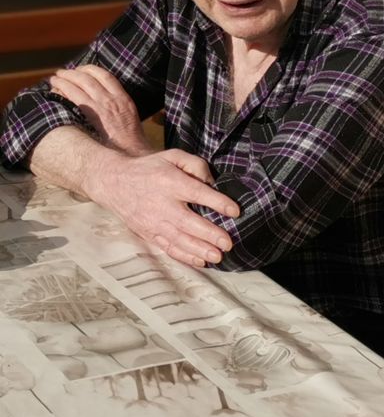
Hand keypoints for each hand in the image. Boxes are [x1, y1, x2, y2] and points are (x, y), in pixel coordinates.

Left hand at [50, 65, 150, 155]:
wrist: (132, 156)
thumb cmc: (130, 143)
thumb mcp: (129, 119)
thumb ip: (118, 108)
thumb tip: (103, 103)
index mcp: (124, 99)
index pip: (106, 76)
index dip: (90, 69)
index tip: (81, 70)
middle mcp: (113, 100)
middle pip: (89, 78)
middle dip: (73, 72)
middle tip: (63, 72)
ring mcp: (102, 108)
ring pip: (79, 85)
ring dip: (65, 79)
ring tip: (55, 79)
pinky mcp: (92, 117)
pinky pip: (74, 98)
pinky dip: (64, 92)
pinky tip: (56, 92)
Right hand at [95, 148, 238, 267]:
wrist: (115, 182)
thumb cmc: (150, 168)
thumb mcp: (172, 156)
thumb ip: (195, 164)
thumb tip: (212, 182)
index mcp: (170, 182)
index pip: (197, 193)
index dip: (218, 202)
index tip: (235, 211)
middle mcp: (162, 204)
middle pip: (189, 222)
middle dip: (210, 234)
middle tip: (228, 243)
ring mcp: (154, 221)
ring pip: (179, 239)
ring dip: (200, 250)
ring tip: (218, 256)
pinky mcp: (148, 233)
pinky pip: (168, 248)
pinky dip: (184, 256)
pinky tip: (200, 261)